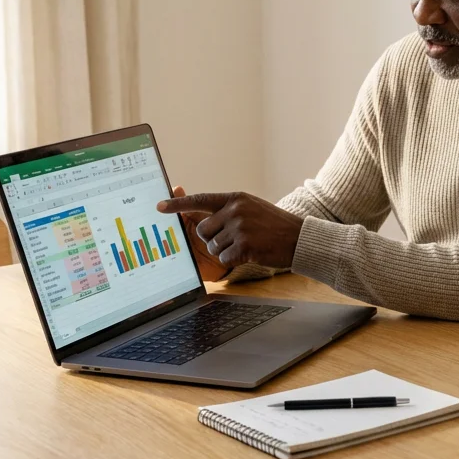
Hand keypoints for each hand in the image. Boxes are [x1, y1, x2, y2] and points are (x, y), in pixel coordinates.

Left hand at [158, 191, 303, 269]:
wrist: (299, 238)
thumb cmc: (274, 226)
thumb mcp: (251, 208)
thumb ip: (228, 210)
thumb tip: (202, 220)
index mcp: (235, 198)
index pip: (201, 200)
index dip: (178, 204)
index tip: (160, 206)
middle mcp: (235, 210)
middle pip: (203, 230)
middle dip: (212, 239)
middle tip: (233, 239)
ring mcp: (240, 227)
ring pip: (212, 247)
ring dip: (225, 251)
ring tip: (246, 245)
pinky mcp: (244, 245)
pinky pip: (224, 258)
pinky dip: (233, 261)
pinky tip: (249, 254)